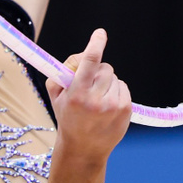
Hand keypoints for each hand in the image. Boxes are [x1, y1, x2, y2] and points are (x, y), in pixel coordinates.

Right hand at [47, 29, 131, 162]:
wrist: (83, 149)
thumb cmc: (68, 117)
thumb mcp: (56, 95)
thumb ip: (63, 71)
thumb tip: (81, 56)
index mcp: (77, 94)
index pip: (89, 62)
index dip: (96, 44)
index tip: (100, 34)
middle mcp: (96, 100)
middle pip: (104, 68)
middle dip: (97, 71)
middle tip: (88, 85)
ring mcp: (113, 106)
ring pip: (115, 78)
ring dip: (106, 83)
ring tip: (97, 100)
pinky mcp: (126, 110)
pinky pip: (123, 87)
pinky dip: (115, 91)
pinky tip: (107, 105)